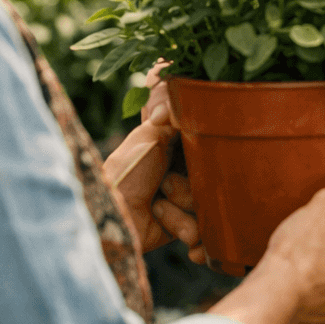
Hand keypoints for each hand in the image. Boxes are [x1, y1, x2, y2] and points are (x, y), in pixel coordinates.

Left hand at [104, 83, 203, 260]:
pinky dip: (182, 227)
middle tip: (165, 184)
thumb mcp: (149, 136)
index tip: (200, 158)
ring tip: (157, 206)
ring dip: (180, 207)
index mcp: (178, 150)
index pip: (209, 149)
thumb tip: (183, 92)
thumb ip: (172, 116)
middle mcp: (185, 175)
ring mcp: (185, 202)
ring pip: (207, 206)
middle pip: (212, 182)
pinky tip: (161, 220)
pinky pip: (201, 231)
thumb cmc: (127, 172)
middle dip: (188, 188)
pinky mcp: (184, 227)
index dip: (208, 156)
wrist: (112, 215)